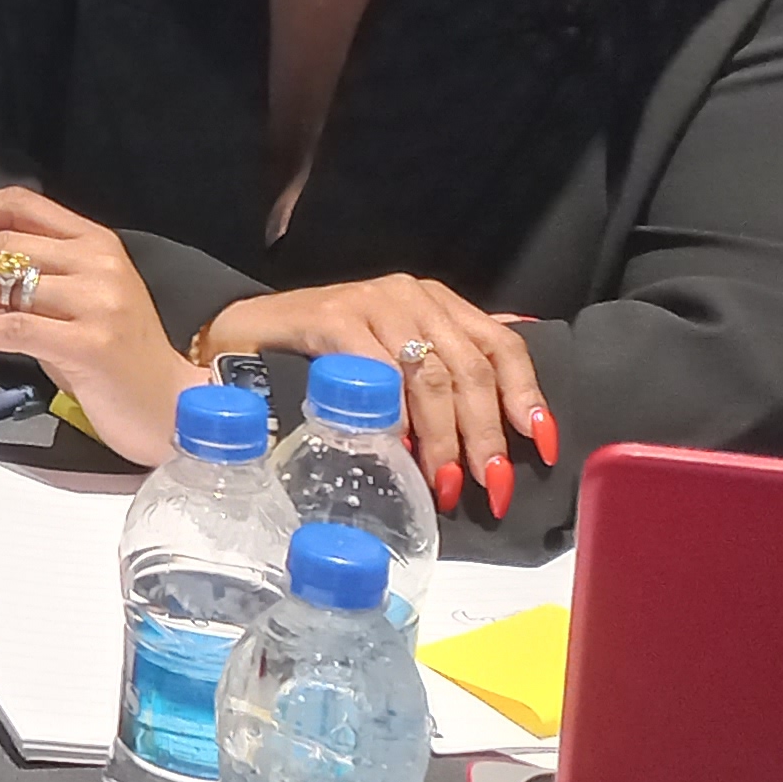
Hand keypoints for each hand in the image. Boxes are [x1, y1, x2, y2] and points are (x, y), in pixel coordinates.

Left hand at [0, 186, 194, 461]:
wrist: (169, 406)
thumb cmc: (114, 356)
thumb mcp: (73, 304)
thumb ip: (26, 282)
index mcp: (95, 241)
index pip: (20, 205)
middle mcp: (98, 262)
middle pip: (3, 242)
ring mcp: (97, 301)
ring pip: (2, 282)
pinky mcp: (89, 343)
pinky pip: (14, 328)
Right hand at [202, 277, 553, 520]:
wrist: (241, 335)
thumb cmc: (322, 352)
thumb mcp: (393, 350)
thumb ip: (446, 364)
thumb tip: (519, 397)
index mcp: (435, 302)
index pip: (501, 346)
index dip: (527, 396)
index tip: (541, 447)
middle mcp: (410, 295)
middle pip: (469, 368)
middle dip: (484, 434)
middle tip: (489, 486)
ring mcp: (371, 303)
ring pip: (429, 374)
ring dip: (443, 436)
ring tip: (444, 481)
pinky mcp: (331, 318)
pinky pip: (378, 372)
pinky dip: (395, 413)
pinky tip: (399, 446)